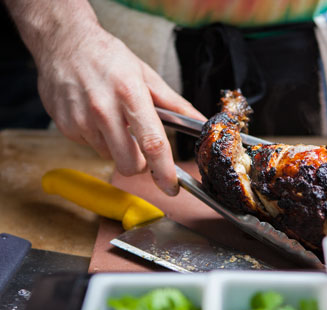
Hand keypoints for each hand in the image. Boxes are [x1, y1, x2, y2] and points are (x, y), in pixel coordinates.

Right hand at [36, 20, 204, 195]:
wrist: (63, 41)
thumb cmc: (108, 57)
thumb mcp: (146, 75)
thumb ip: (175, 104)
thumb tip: (200, 122)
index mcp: (130, 94)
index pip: (152, 143)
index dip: (164, 170)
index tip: (171, 187)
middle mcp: (103, 109)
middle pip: (129, 163)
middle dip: (140, 165)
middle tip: (142, 147)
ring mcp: (81, 119)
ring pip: (109, 156)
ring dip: (117, 146)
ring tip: (113, 117)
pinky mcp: (65, 125)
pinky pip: (91, 145)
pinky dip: (98, 137)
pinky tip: (95, 114)